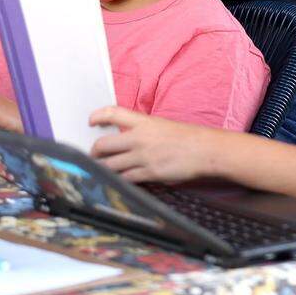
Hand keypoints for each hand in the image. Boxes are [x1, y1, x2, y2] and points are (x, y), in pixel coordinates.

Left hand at [89, 106, 218, 183]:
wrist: (204, 149)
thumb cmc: (187, 137)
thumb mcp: (161, 126)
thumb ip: (143, 130)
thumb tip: (127, 139)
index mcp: (143, 122)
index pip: (113, 113)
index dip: (98, 116)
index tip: (90, 121)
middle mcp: (139, 138)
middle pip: (104, 144)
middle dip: (94, 152)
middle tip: (92, 155)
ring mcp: (143, 156)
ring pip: (111, 165)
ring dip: (102, 169)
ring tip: (99, 171)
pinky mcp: (149, 173)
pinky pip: (126, 178)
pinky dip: (118, 180)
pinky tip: (116, 181)